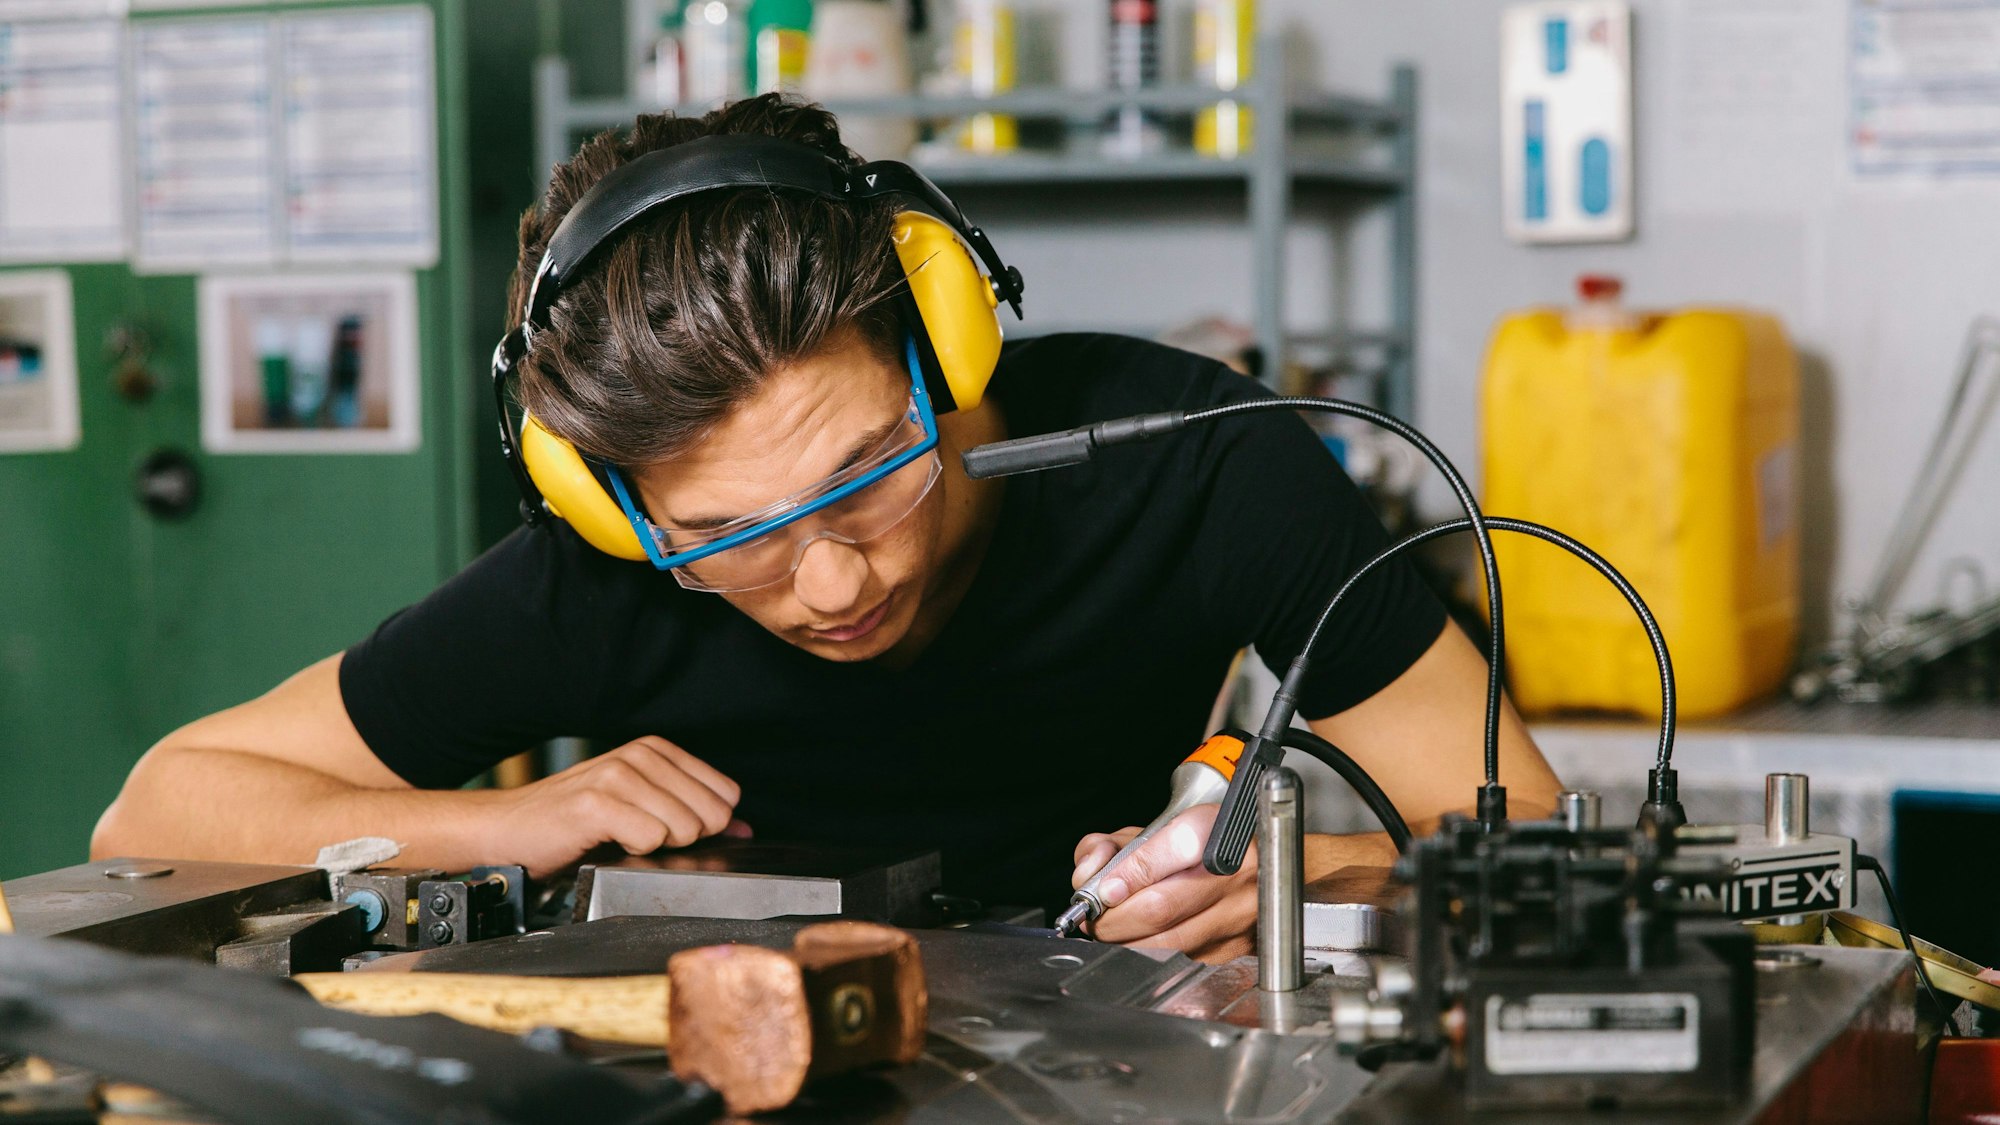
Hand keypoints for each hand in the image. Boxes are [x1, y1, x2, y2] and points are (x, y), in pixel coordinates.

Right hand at [484, 736, 745, 876]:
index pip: (726, 794)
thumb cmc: (571, 825)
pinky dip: (633, 851)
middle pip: (711, 814)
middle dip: (683, 839)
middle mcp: (639, 755)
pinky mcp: (596, 803)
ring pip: (684, 827)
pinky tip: (605, 843)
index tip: (665, 828)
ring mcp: (617, 775)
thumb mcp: (639, 810)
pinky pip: (650, 838)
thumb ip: (693, 813)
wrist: (507, 832)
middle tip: (638, 838)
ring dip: (655, 847)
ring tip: (619, 839)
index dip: (705, 825)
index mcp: (655, 751)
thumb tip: (744, 826)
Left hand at [1071, 804, 1256, 961]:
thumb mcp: (1153, 832)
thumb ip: (1113, 847)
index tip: (1101, 891)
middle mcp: (1230, 874)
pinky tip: (1144, 940)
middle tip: (1094, 920)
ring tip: (1114, 930)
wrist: (1267, 868)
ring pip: (1168, 943)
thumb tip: (1088, 876)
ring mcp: (1236, 915)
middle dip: (1113, 920)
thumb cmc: (1203, 846)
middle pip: (1159, 908)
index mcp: (1209, 832)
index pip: (1167, 851)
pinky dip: (1153, 953)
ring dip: (1128, 941)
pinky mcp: (1234, 947)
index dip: (1126, 876)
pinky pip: (1182, 959)